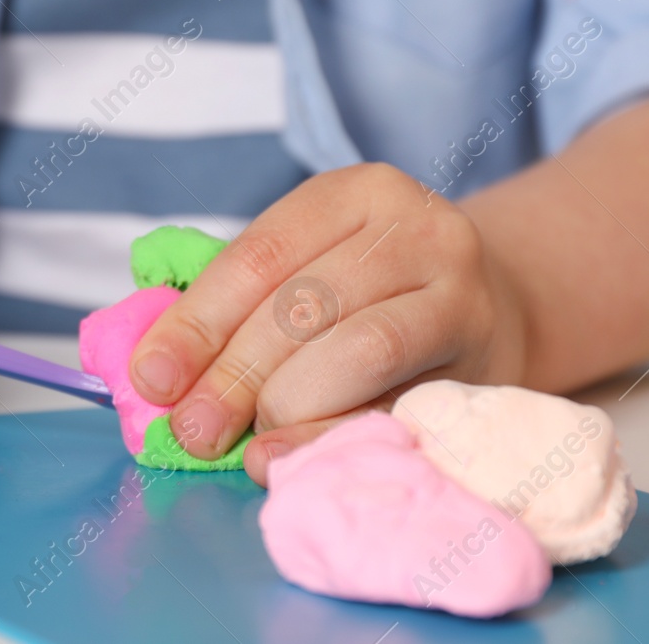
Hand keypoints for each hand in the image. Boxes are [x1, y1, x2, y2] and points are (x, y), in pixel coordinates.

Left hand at [128, 164, 526, 485]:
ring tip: (243, 442)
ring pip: (356, 349)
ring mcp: (460, 292)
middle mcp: (418, 228)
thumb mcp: (315, 261)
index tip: (152, 377)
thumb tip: (156, 368)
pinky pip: (398, 403)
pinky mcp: (486, 360)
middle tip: (189, 429)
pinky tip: (288, 456)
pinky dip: (332, 434)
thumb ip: (243, 300)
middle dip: (233, 374)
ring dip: (284, 404)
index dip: (199, 321)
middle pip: (303, 304)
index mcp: (359, 191)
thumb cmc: (372, 288)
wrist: (496, 302)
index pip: (261, 255)